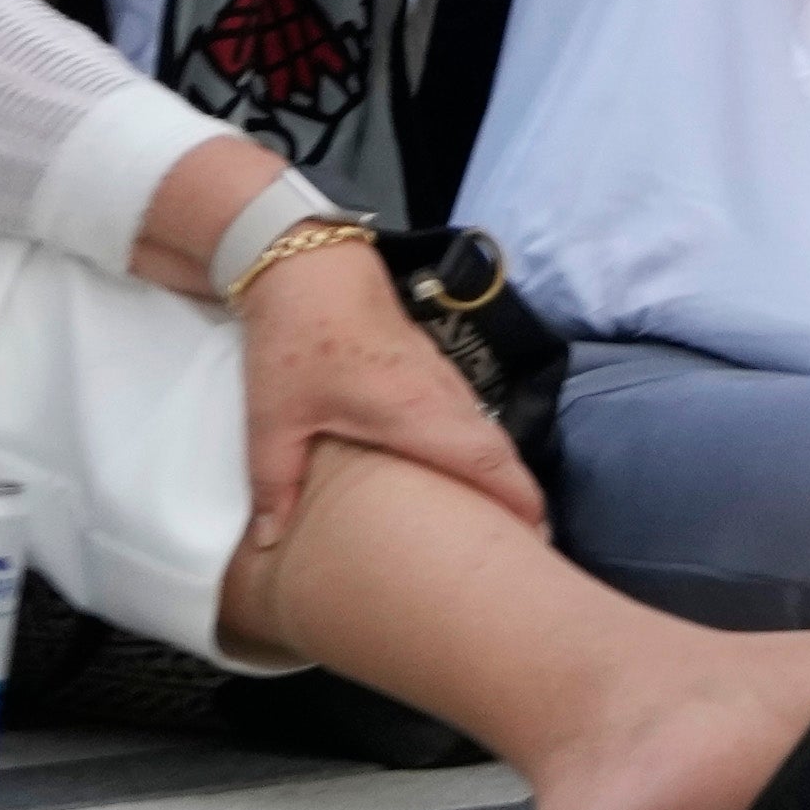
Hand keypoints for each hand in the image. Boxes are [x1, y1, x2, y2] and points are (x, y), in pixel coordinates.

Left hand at [233, 239, 543, 554]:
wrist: (310, 267)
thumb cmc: (296, 344)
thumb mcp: (274, 420)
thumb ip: (276, 484)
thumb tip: (272, 542)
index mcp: (417, 415)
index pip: (486, 463)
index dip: (518, 501)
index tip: (537, 539)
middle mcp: (444, 397)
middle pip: (499, 452)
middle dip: (520, 497)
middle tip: (528, 543)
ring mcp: (443, 377)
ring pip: (486, 432)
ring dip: (500, 472)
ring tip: (500, 516)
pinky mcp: (432, 367)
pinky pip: (470, 417)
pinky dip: (479, 449)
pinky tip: (462, 469)